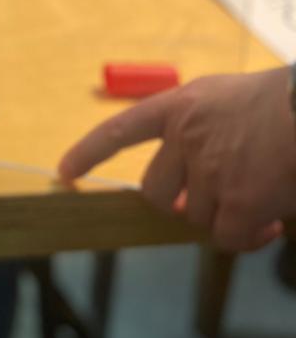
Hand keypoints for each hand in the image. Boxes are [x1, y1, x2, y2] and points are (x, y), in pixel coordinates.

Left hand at [59, 67, 295, 252]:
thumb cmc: (282, 101)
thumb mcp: (226, 99)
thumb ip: (199, 127)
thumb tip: (192, 179)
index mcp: (179, 105)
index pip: (120, 130)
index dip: (90, 153)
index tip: (64, 172)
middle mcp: (185, 137)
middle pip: (155, 191)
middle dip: (175, 204)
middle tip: (204, 204)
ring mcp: (208, 170)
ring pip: (196, 215)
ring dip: (223, 216)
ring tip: (259, 198)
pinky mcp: (237, 202)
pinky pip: (226, 237)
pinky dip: (245, 238)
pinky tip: (268, 224)